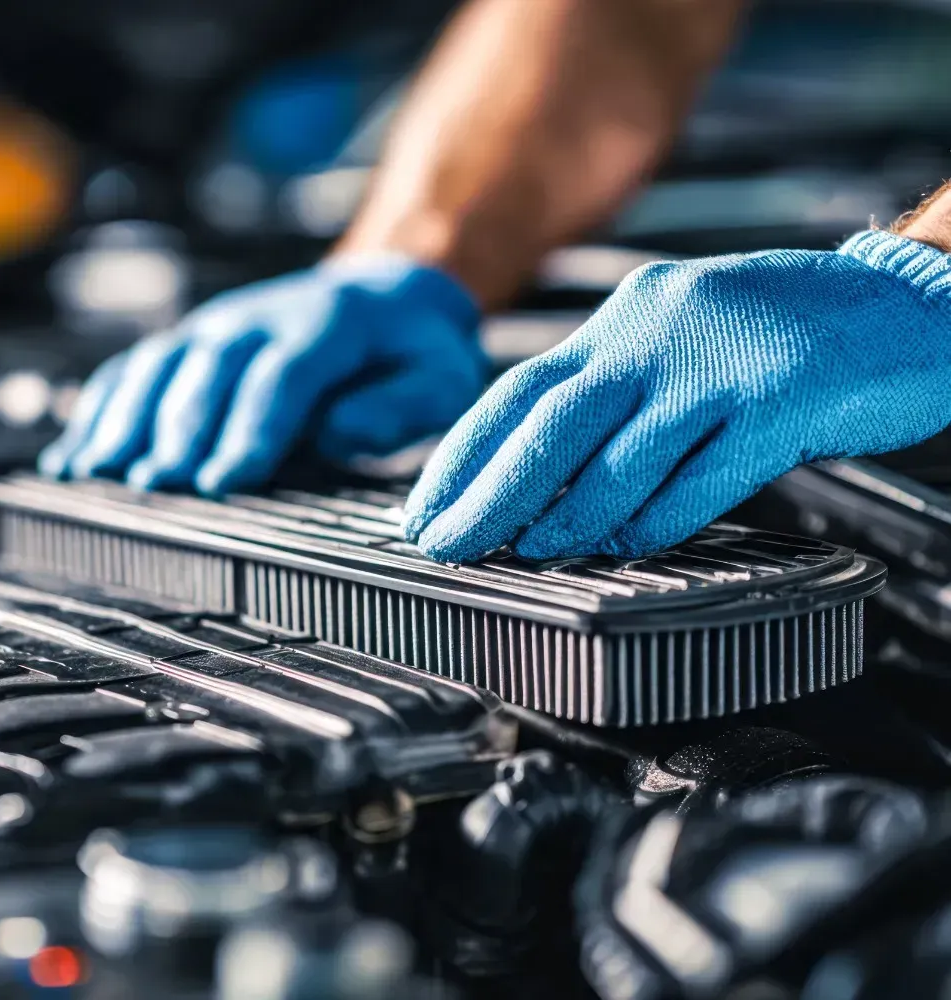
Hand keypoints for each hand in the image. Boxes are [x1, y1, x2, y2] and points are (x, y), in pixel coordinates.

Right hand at [39, 256, 485, 495]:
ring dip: (123, 421)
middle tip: (152, 488)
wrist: (383, 292)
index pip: (282, 378)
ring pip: (158, 369)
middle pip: (208, 374)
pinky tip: (70, 458)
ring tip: (93, 473)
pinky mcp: (185, 345)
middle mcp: (257, 318)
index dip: (250, 430)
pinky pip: (132, 372)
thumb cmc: (412, 351)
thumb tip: (338, 431)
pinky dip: (97, 413)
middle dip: (177, 432)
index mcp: (328, 324)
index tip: (223, 481)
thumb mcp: (440, 375)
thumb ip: (401, 404)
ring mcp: (213, 328)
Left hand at [404, 230, 950, 562]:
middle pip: (547, 427)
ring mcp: (718, 367)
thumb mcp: (678, 342)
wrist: (904, 304)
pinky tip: (623, 546)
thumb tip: (534, 476)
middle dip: (486, 496)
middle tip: (445, 544)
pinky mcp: (777, 403)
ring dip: (565, 520)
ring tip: (527, 553)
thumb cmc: (786, 335)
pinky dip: (653, 521)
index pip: (519, 391)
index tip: (426, 507)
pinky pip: (699, 481)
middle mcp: (660, 334)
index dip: (462, 455)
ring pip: (616, 461)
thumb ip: (613, 398)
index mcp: (627, 320)